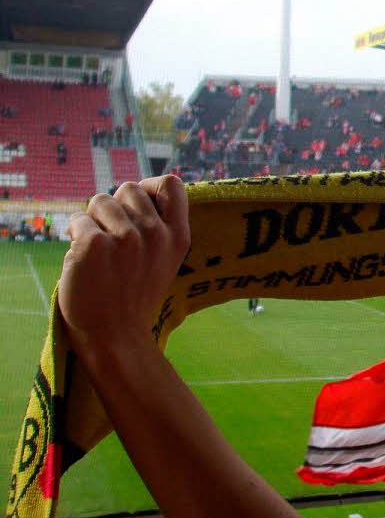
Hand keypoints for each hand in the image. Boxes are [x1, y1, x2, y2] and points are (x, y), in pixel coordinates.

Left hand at [58, 176, 189, 357]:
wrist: (114, 334)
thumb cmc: (134, 294)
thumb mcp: (165, 259)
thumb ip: (159, 226)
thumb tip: (135, 193)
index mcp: (178, 236)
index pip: (170, 183)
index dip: (149, 187)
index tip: (136, 205)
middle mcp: (155, 234)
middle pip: (128, 188)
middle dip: (115, 206)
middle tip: (112, 237)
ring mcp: (126, 239)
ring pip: (99, 200)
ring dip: (93, 220)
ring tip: (98, 251)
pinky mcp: (94, 245)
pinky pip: (77, 220)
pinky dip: (74, 234)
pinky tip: (82, 258)